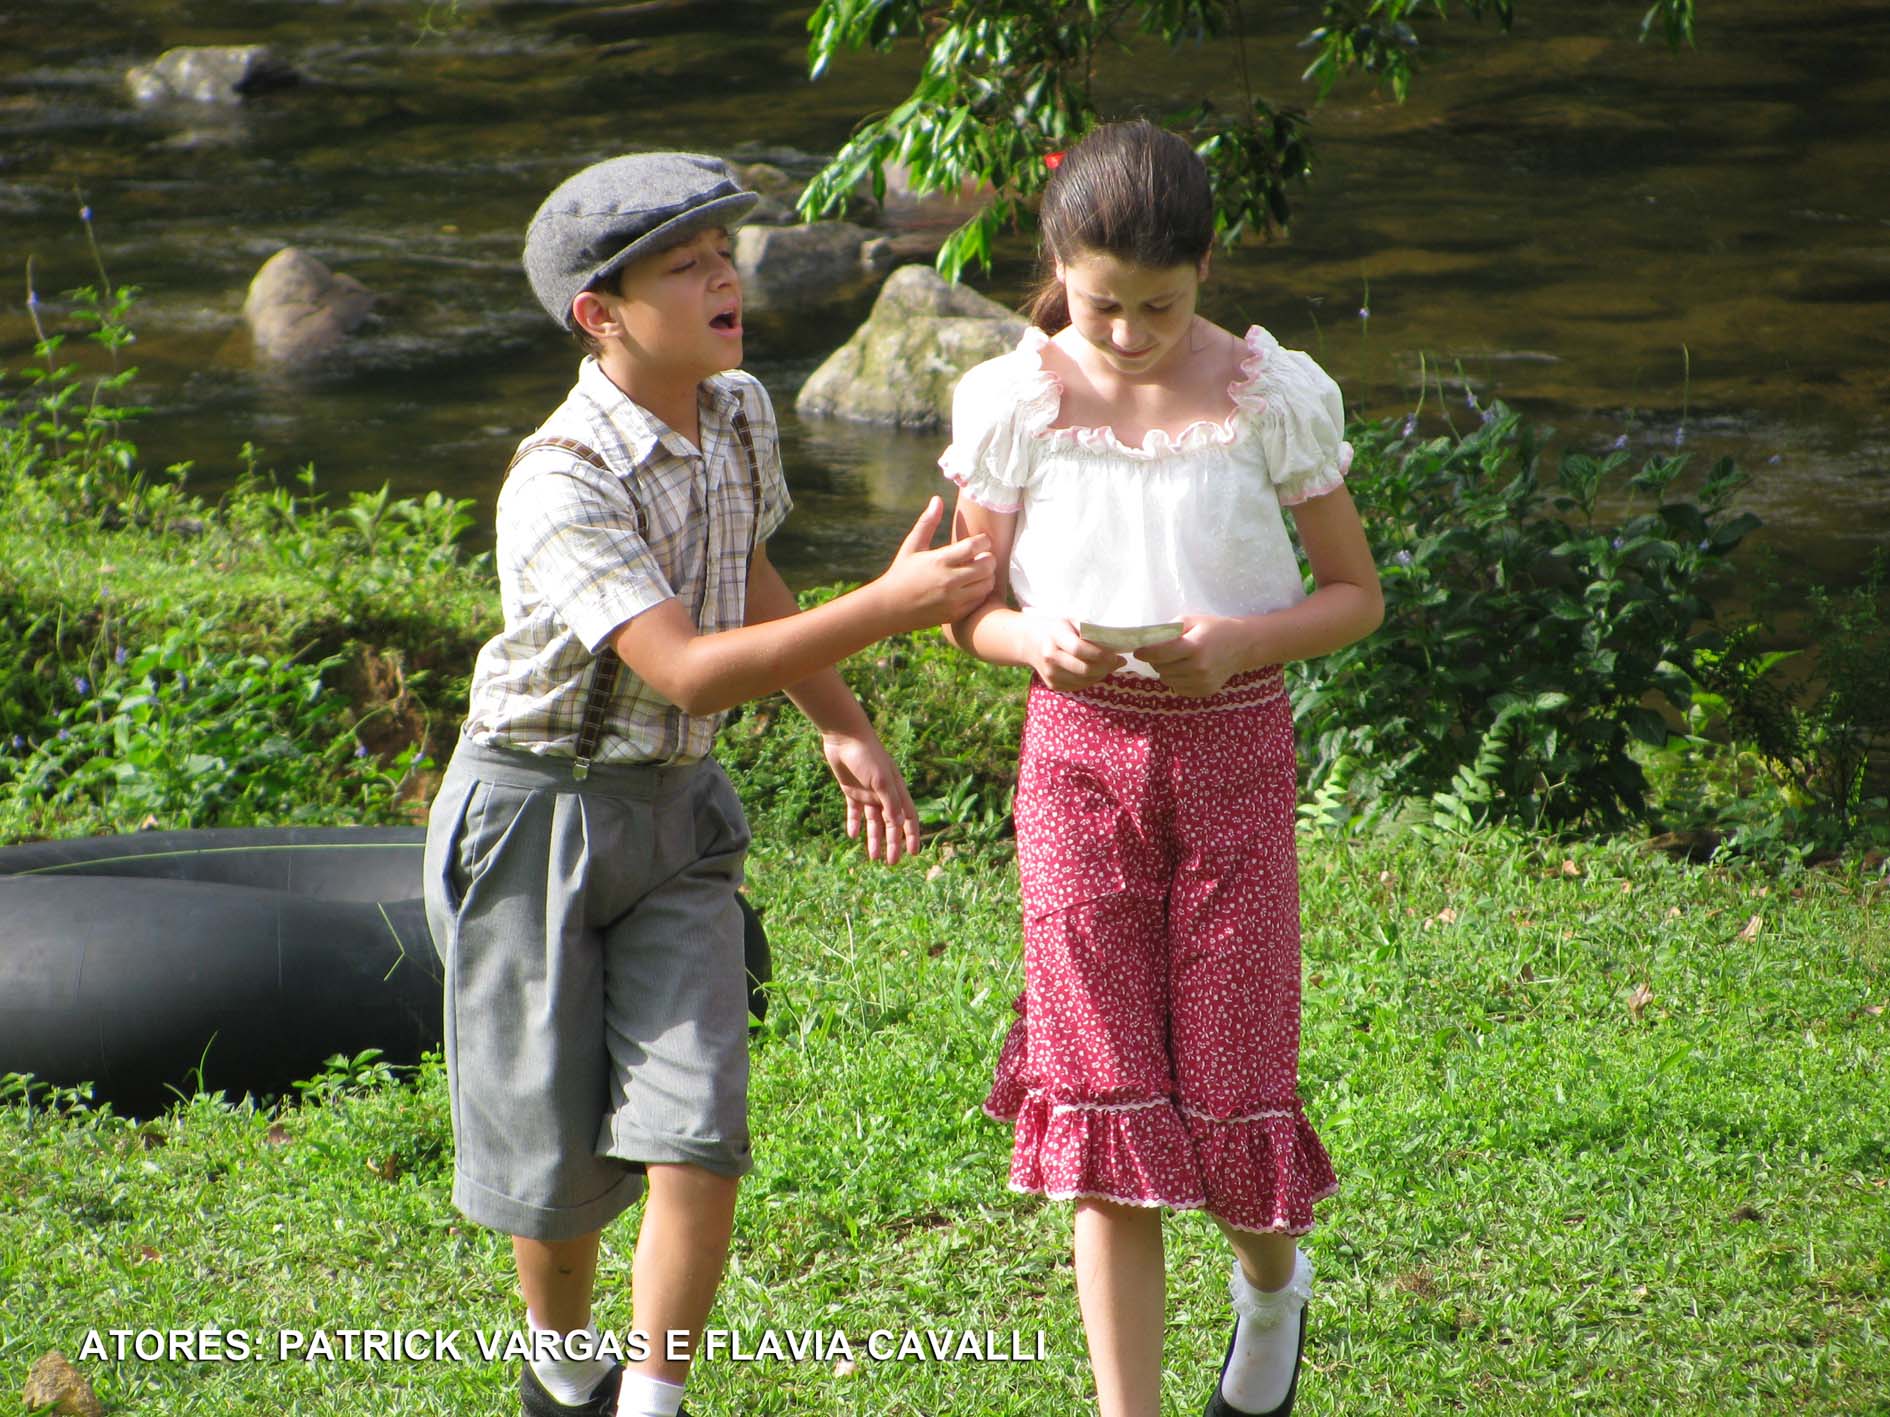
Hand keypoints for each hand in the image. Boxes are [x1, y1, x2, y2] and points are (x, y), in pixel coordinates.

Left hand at [820, 731, 921, 864]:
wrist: (845, 738)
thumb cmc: (867, 756)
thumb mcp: (881, 780)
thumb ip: (890, 802)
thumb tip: (899, 824)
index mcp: (896, 790)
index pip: (908, 817)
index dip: (912, 835)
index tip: (914, 853)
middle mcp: (884, 794)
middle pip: (890, 824)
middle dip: (892, 843)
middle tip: (891, 863)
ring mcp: (867, 793)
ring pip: (873, 822)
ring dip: (873, 839)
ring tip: (873, 857)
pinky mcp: (851, 791)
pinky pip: (854, 812)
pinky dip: (854, 823)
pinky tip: (853, 835)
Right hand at [875, 496, 994, 629]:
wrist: (889, 608)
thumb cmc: (901, 573)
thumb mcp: (912, 546)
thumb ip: (927, 522)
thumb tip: (937, 499)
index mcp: (939, 561)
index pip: (974, 547)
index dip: (984, 541)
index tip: (981, 540)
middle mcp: (948, 581)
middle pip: (986, 566)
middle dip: (989, 558)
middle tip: (983, 556)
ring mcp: (953, 600)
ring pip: (987, 585)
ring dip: (987, 576)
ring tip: (979, 571)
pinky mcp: (955, 614)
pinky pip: (980, 601)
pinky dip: (980, 592)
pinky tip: (972, 586)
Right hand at [1028, 619, 1124, 690]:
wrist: (1029, 642)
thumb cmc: (1055, 628)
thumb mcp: (1069, 620)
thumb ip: (1088, 630)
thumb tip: (1112, 642)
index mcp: (1054, 637)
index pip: (1079, 649)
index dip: (1100, 654)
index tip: (1115, 654)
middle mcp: (1050, 657)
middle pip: (1084, 669)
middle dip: (1105, 667)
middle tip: (1118, 661)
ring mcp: (1050, 674)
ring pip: (1084, 680)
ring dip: (1101, 674)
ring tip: (1109, 665)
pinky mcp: (1053, 685)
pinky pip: (1078, 686)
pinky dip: (1091, 679)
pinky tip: (1096, 670)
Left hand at [1136, 614, 1259, 696]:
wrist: (1243, 645)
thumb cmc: (1215, 629)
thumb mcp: (1192, 620)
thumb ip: (1169, 629)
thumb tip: (1146, 639)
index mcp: (1194, 647)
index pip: (1159, 654)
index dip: (1145, 653)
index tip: (1138, 651)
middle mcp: (1198, 668)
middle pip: (1160, 668)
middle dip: (1157, 660)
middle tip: (1164, 651)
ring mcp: (1202, 682)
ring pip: (1167, 680)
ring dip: (1166, 670)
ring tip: (1178, 659)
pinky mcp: (1204, 691)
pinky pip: (1178, 688)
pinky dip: (1177, 679)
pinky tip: (1188, 669)